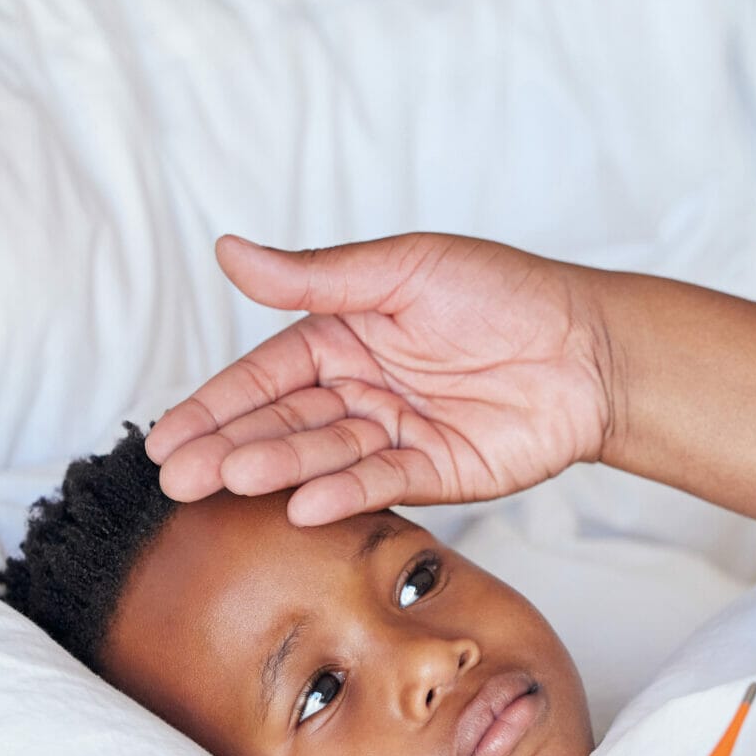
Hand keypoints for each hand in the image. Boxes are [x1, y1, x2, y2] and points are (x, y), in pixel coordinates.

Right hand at [146, 234, 617, 524]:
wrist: (589, 346)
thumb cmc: (503, 292)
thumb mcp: (404, 269)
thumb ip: (319, 276)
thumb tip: (229, 251)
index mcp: (345, 336)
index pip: (265, 376)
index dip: (216, 406)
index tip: (166, 437)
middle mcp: (363, 390)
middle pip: (284, 423)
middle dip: (228, 449)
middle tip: (176, 477)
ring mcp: (397, 434)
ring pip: (325, 455)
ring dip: (276, 470)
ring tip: (227, 483)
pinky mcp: (437, 472)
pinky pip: (382, 483)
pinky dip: (344, 493)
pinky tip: (302, 504)